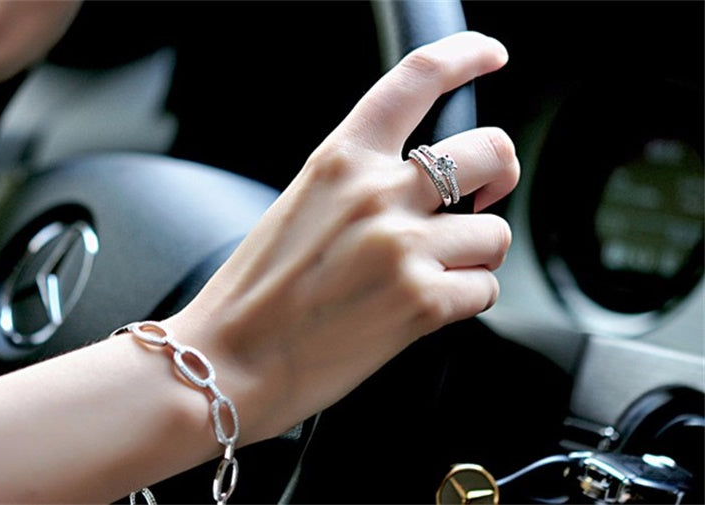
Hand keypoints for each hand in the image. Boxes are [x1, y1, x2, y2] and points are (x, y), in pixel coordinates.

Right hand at [166, 31, 518, 443]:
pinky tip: (426, 306)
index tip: (489, 55)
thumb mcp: (302, 206)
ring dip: (477, 255)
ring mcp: (402, 245)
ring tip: (436, 272)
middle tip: (483, 199)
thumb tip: (423, 186)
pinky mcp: (421, 301)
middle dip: (498, 176)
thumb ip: (362, 183)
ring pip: (495, 233)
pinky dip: (466, 299)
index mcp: (341, 159)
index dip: (465, 56)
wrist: (229, 358)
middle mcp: (377, 192)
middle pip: (488, 152)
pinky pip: (485, 289)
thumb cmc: (256, 291)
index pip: (416, 79)